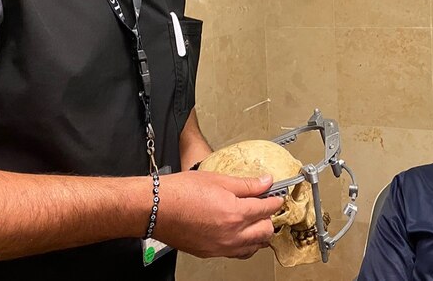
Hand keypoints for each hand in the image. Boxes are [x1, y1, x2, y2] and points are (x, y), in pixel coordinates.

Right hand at [153, 170, 283, 258]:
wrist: (156, 208)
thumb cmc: (181, 192)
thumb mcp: (218, 180)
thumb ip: (246, 184)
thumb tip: (265, 182)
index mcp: (236, 213)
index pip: (267, 209)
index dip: (275, 200)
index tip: (277, 196)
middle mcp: (231, 234)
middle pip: (265, 231)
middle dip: (270, 218)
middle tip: (267, 207)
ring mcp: (221, 247)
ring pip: (254, 247)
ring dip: (259, 234)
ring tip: (257, 221)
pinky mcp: (211, 253)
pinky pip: (237, 253)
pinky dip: (245, 245)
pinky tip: (242, 235)